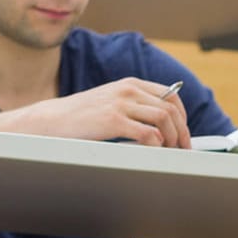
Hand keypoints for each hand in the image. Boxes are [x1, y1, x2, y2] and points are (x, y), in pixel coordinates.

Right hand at [19, 78, 189, 147]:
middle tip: (183, 149)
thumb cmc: (82, 117)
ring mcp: (121, 104)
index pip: (171, 95)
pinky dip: (157, 144)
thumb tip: (161, 127)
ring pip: (164, 119)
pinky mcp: (113, 121)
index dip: (183, 116)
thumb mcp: (111, 102)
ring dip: (173, 139)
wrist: (53, 120)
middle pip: (171, 109)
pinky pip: (148, 133)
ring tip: (170, 153)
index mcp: (130, 84)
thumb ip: (134, 107)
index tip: (184, 133)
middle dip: (183, 131)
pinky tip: (154, 152)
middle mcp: (128, 90)